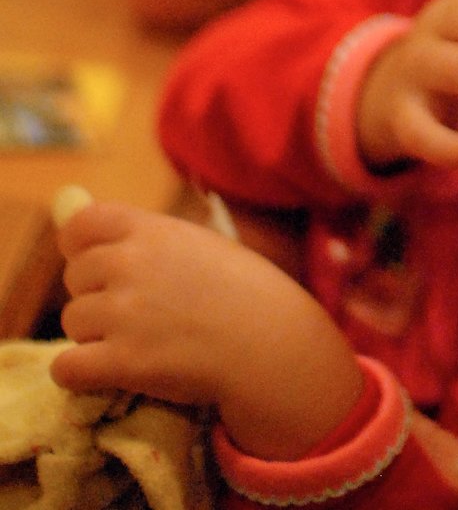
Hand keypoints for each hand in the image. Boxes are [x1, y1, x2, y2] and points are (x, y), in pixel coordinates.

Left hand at [53, 200, 362, 460]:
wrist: (270, 343)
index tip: (95, 265)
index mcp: (151, 230)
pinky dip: (79, 374)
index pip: (80, 226)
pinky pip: (66, 368)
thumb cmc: (241, 289)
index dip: (80, 247)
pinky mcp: (123, 361)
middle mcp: (131, 263)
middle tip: (135, 311)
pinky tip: (106, 372)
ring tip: (135, 341)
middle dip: (96, 294)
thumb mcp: (196, 243)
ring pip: (72, 322)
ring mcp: (125, 313)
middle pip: (75, 277)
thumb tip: (71, 206)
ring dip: (93, 335)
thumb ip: (142, 235)